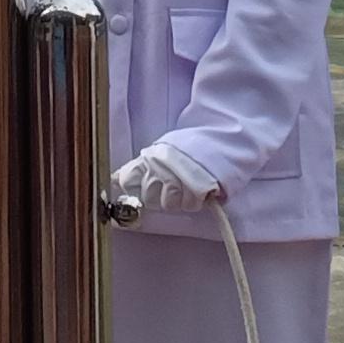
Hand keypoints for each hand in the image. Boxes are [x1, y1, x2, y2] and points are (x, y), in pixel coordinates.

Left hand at [105, 138, 222, 217]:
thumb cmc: (196, 144)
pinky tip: (200, 190)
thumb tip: (115, 180)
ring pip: (168, 205)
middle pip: (147, 197)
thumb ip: (141, 165)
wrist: (228, 136)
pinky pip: (189, 205)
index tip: (141, 187)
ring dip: (178, 199)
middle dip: (158, 196)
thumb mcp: (165, 147)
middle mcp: (162, 167)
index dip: (133, 187)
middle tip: (173, 184)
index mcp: (151, 155)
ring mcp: (179, 178)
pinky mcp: (199, 189)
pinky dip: (195, 201)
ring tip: (189, 185)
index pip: (126, 180)